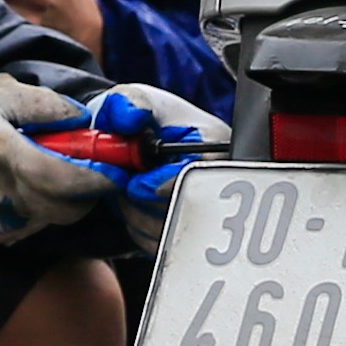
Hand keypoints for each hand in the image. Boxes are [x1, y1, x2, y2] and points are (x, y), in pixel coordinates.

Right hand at [0, 73, 108, 244]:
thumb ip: (40, 103)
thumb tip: (81, 117)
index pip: (57, 176)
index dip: (92, 178)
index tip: (114, 172)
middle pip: (62, 208)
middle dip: (86, 193)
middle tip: (92, 172)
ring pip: (48, 219)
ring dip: (61, 200)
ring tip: (48, 172)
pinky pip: (29, 226)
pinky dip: (38, 209)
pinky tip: (22, 186)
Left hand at [93, 83, 226, 250]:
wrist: (129, 141)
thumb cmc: (139, 119)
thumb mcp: (131, 99)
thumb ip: (128, 103)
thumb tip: (130, 118)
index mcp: (214, 144)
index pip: (199, 178)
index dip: (161, 185)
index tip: (135, 182)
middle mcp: (220, 181)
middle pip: (186, 214)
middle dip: (143, 201)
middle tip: (126, 182)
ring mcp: (209, 210)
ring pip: (170, 234)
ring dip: (136, 215)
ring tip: (128, 188)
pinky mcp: (191, 234)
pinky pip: (160, 246)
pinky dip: (137, 230)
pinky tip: (135, 205)